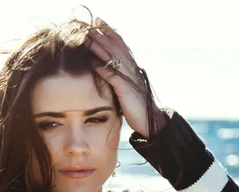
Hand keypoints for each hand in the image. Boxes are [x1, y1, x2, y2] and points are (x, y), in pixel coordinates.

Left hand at [85, 17, 164, 137]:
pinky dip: (103, 70)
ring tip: (88, 40)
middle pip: (116, 48)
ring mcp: (129, 80)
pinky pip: (113, 78)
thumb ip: (120, 78)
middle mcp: (132, 70)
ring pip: (114, 59)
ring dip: (100, 49)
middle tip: (91, 24)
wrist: (150, 121)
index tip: (100, 23)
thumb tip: (108, 69)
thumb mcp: (128, 89)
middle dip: (103, 35)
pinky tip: (94, 64)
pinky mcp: (126, 91)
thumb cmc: (137, 107)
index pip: (121, 45)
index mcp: (133, 68)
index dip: (110, 33)